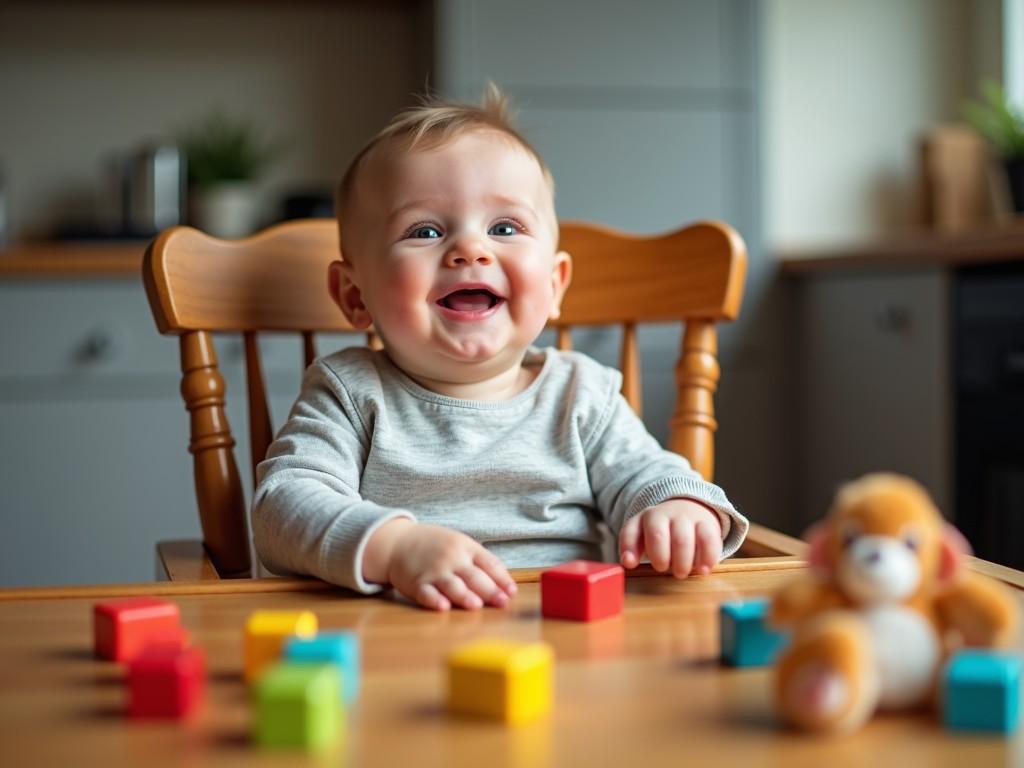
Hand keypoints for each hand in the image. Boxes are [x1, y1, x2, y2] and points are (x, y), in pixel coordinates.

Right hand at [364, 519, 517, 610]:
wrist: (398, 542)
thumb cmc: (435, 546)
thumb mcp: (459, 544)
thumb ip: (480, 561)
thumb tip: (505, 584)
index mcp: (465, 547)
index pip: (489, 563)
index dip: (502, 578)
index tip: (511, 592)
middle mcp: (451, 558)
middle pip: (474, 576)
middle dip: (489, 591)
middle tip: (502, 603)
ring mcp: (434, 571)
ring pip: (452, 585)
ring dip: (464, 595)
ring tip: (476, 605)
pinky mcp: (417, 583)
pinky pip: (427, 593)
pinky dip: (434, 600)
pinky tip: (442, 606)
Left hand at [619, 498, 722, 577]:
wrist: (690, 509)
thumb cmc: (663, 531)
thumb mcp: (643, 535)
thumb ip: (632, 549)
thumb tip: (627, 563)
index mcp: (644, 518)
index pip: (631, 531)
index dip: (629, 549)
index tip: (630, 564)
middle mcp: (664, 514)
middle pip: (657, 535)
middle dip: (659, 557)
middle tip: (664, 569)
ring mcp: (687, 518)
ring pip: (682, 539)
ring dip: (681, 560)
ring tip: (681, 573)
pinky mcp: (708, 524)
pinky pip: (708, 540)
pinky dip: (706, 558)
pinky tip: (703, 570)